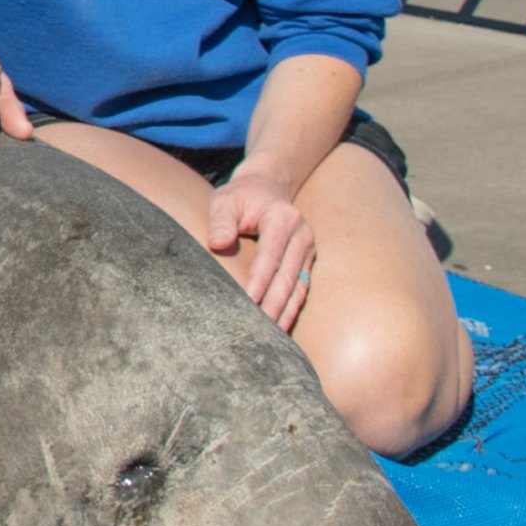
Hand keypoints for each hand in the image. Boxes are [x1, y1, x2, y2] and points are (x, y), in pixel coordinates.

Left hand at [206, 174, 317, 329]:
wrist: (268, 186)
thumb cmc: (242, 196)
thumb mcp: (226, 199)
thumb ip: (221, 219)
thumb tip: (217, 244)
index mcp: (283, 219)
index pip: (270, 257)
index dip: (259, 282)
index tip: (248, 303)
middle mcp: (302, 235)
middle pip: (288, 278)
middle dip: (273, 306)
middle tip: (259, 331)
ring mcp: (308, 249)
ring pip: (299, 288)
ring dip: (285, 314)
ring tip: (273, 339)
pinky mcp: (308, 261)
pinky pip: (301, 289)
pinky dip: (292, 309)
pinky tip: (282, 329)